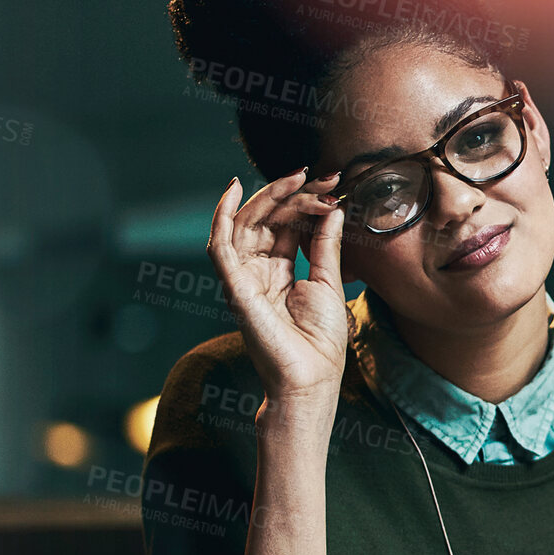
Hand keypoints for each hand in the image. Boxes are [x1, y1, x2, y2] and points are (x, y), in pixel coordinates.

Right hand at [206, 170, 347, 403]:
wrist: (311, 378)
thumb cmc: (320, 341)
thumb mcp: (329, 282)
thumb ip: (326, 245)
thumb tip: (333, 208)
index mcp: (279, 270)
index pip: (286, 224)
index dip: (306, 201)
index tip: (333, 184)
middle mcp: (257, 270)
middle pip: (265, 219)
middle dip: (291, 194)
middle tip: (321, 176)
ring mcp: (242, 277)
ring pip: (245, 224)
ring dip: (269, 197)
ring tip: (295, 178)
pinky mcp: (233, 286)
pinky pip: (219, 245)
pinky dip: (220, 216)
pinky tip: (232, 190)